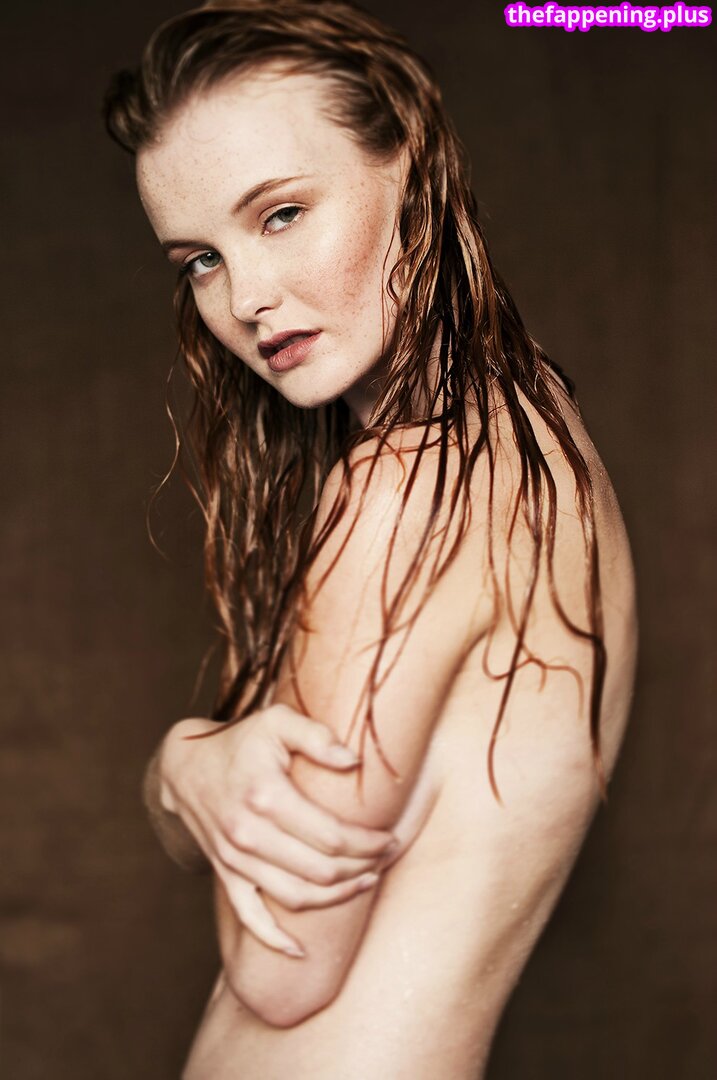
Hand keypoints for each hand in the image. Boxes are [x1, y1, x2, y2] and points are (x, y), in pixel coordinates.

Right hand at [158, 704, 399, 955]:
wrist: (184, 766)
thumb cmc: (241, 742)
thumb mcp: (276, 722)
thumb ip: (315, 736)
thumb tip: (353, 762)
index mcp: (267, 796)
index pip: (332, 836)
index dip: (368, 843)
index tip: (390, 837)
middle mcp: (249, 834)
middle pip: (320, 870)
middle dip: (362, 867)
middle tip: (386, 856)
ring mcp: (235, 859)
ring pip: (295, 897)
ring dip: (337, 897)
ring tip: (366, 881)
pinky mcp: (225, 874)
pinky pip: (250, 917)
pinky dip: (274, 940)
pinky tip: (300, 951)